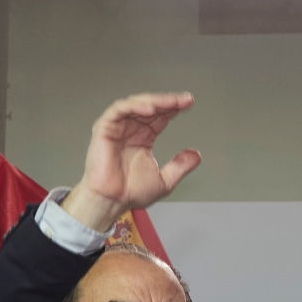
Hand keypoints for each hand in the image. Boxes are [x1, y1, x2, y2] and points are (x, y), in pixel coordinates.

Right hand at [62, 92, 202, 232]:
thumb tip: (196, 155)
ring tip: (171, 102)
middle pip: (150, 107)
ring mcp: (117, 128)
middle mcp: (130, 130)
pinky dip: (134, 106)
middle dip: (168, 101)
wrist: (112, 201)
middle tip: (184, 100)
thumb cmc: (130, 193)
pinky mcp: (105, 128)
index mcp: (143, 139)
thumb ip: (180, 166)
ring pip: (136, 104)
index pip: (160, 117)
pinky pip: (119, 110)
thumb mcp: (165, 180)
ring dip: (154, 101)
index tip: (189, 103)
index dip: (174, 108)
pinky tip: (150, 108)